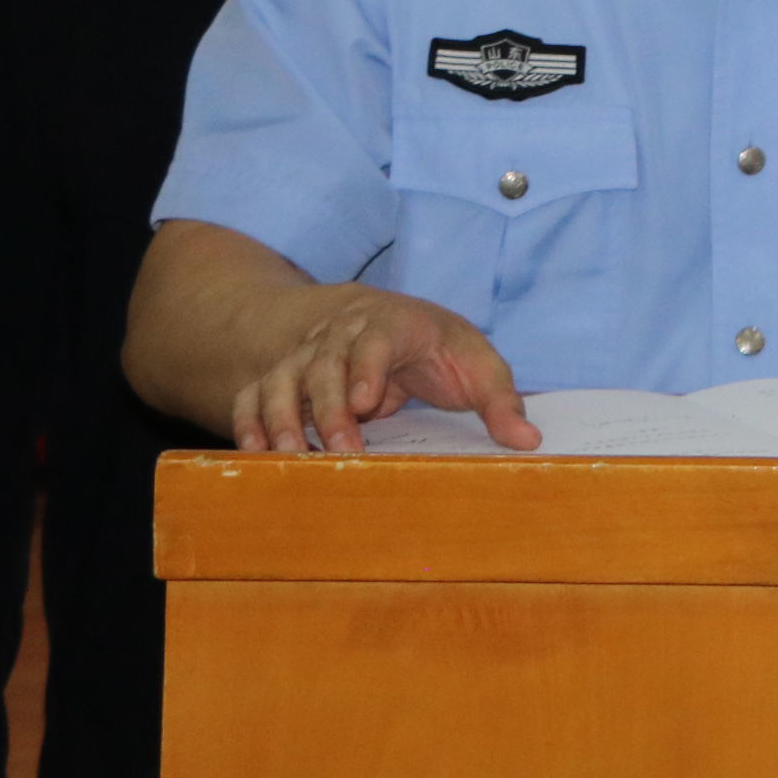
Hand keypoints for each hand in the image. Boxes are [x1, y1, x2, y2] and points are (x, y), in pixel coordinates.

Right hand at [231, 284, 532, 453]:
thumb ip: (500, 400)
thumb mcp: (475, 362)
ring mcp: (303, 356)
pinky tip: (255, 453)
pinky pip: (252, 396)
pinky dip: (248, 422)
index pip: (375, 338)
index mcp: (391, 324)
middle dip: (327, 408)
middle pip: (324, 365)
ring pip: (281, 380)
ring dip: (282, 419)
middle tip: (340, 450)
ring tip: (292, 458)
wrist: (372, 318)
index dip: (367, 367)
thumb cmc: (432, 347)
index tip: (366, 401)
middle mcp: (339, 336)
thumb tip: (528, 443)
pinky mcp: (278, 378)